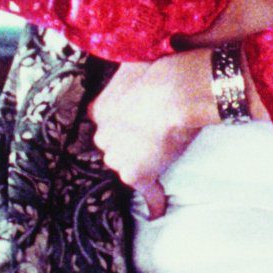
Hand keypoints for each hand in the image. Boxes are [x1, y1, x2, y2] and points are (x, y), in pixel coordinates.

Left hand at [90, 50, 216, 219]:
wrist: (172, 91)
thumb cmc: (158, 70)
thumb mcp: (135, 62)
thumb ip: (132, 73)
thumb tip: (141, 63)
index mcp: (100, 109)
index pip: (105, 121)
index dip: (122, 122)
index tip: (133, 122)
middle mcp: (103, 135)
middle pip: (114, 144)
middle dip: (130, 142)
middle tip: (155, 132)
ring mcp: (118, 156)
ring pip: (127, 164)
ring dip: (142, 162)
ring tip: (164, 152)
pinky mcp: (138, 173)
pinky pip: (147, 190)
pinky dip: (153, 200)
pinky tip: (157, 210)